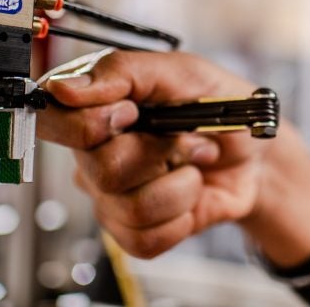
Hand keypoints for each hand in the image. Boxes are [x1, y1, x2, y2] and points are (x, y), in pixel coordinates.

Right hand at [37, 50, 278, 257]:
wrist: (254, 151)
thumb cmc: (215, 103)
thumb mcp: (180, 70)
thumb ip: (122, 71)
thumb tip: (65, 88)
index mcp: (91, 107)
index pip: (54, 121)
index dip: (93, 122)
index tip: (132, 111)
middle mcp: (90, 155)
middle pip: (100, 169)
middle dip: (159, 150)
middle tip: (184, 136)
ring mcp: (109, 198)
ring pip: (129, 208)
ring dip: (181, 183)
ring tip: (193, 163)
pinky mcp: (132, 232)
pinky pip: (145, 239)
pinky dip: (183, 215)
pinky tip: (190, 194)